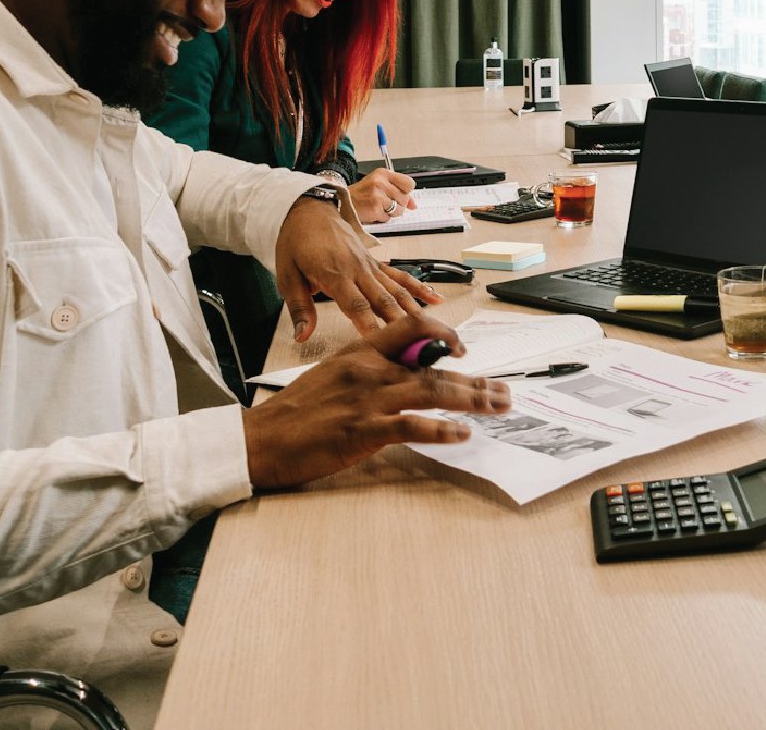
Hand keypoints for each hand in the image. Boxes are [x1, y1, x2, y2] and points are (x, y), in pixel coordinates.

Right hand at [242, 315, 511, 489]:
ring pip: (432, 390)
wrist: (262, 439)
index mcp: (361, 350)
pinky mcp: (364, 431)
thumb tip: (411, 370)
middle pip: (435, 364)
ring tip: (497, 407)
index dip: (446, 334)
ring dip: (472, 399)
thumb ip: (373, 367)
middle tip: (503, 390)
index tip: (466, 350)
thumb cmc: (298, 410)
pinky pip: (414, 426)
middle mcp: (370, 369)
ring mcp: (368, 399)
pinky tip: (463, 433)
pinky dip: (443, 429)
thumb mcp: (335, 373)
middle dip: (475, 378)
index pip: (413, 326)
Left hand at [275, 197, 440, 342]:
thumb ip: (300, 308)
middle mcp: (357, 270)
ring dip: (413, 309)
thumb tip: (302, 334)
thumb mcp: (288, 275)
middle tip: (416, 340)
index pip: (356, 306)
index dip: (370, 326)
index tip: (380, 344)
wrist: (309, 209)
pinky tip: (433, 297)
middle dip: (400, 323)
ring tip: (429, 326)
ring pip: (396, 289)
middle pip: (383, 300)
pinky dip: (418, 287)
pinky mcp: (375, 263)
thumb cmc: (296, 241)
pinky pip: (400, 275)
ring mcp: (369, 265)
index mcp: (335, 275)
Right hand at [349, 168, 418, 223]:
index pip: (409, 183)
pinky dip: (382, 217)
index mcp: (383, 173)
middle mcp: (380, 182)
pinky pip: (388, 218)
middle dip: (398, 204)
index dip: (406, 192)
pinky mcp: (374, 209)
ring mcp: (377, 196)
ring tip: (380, 207)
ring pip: (399, 209)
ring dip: (391, 212)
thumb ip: (398, 191)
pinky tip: (373, 211)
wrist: (342, 201)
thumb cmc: (361, 193)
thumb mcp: (379, 185)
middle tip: (385, 202)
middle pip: (405, 198)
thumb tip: (413, 204)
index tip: (400, 194)